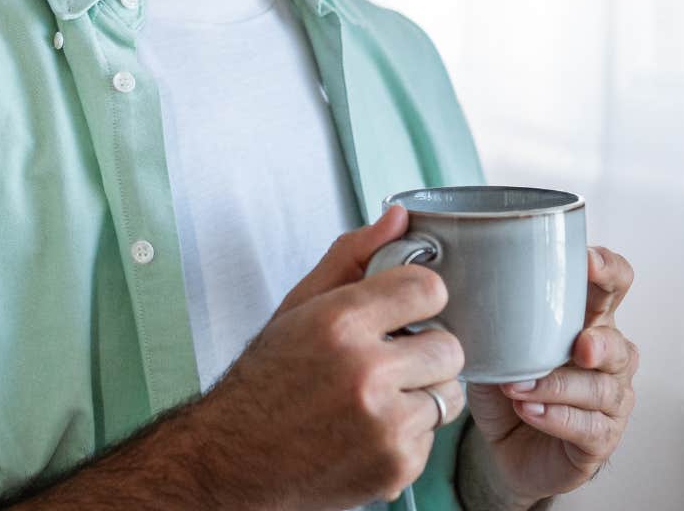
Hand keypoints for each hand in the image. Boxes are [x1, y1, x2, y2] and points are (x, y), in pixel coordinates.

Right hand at [199, 204, 469, 508]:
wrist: (233, 459)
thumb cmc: (267, 380)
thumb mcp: (299, 306)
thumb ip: (351, 255)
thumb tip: (398, 217)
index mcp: (340, 321)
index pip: (429, 289)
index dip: (418, 299)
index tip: (405, 311)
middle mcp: (365, 372)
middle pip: (450, 346)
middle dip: (424, 352)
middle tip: (389, 362)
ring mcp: (384, 424)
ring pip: (448, 394)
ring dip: (422, 395)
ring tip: (379, 398)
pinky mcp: (397, 466)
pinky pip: (433, 438)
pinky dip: (408, 436)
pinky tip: (369, 432)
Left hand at [463, 245, 638, 503]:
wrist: (510, 450)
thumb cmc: (508, 390)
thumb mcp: (493, 350)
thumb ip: (490, 322)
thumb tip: (454, 288)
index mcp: (586, 321)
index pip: (613, 286)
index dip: (608, 270)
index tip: (587, 262)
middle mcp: (608, 358)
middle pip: (619, 342)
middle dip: (600, 342)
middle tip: (578, 346)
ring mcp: (611, 399)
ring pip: (601, 388)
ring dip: (557, 386)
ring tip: (518, 388)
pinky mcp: (602, 437)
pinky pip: (589, 426)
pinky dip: (557, 417)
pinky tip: (529, 411)